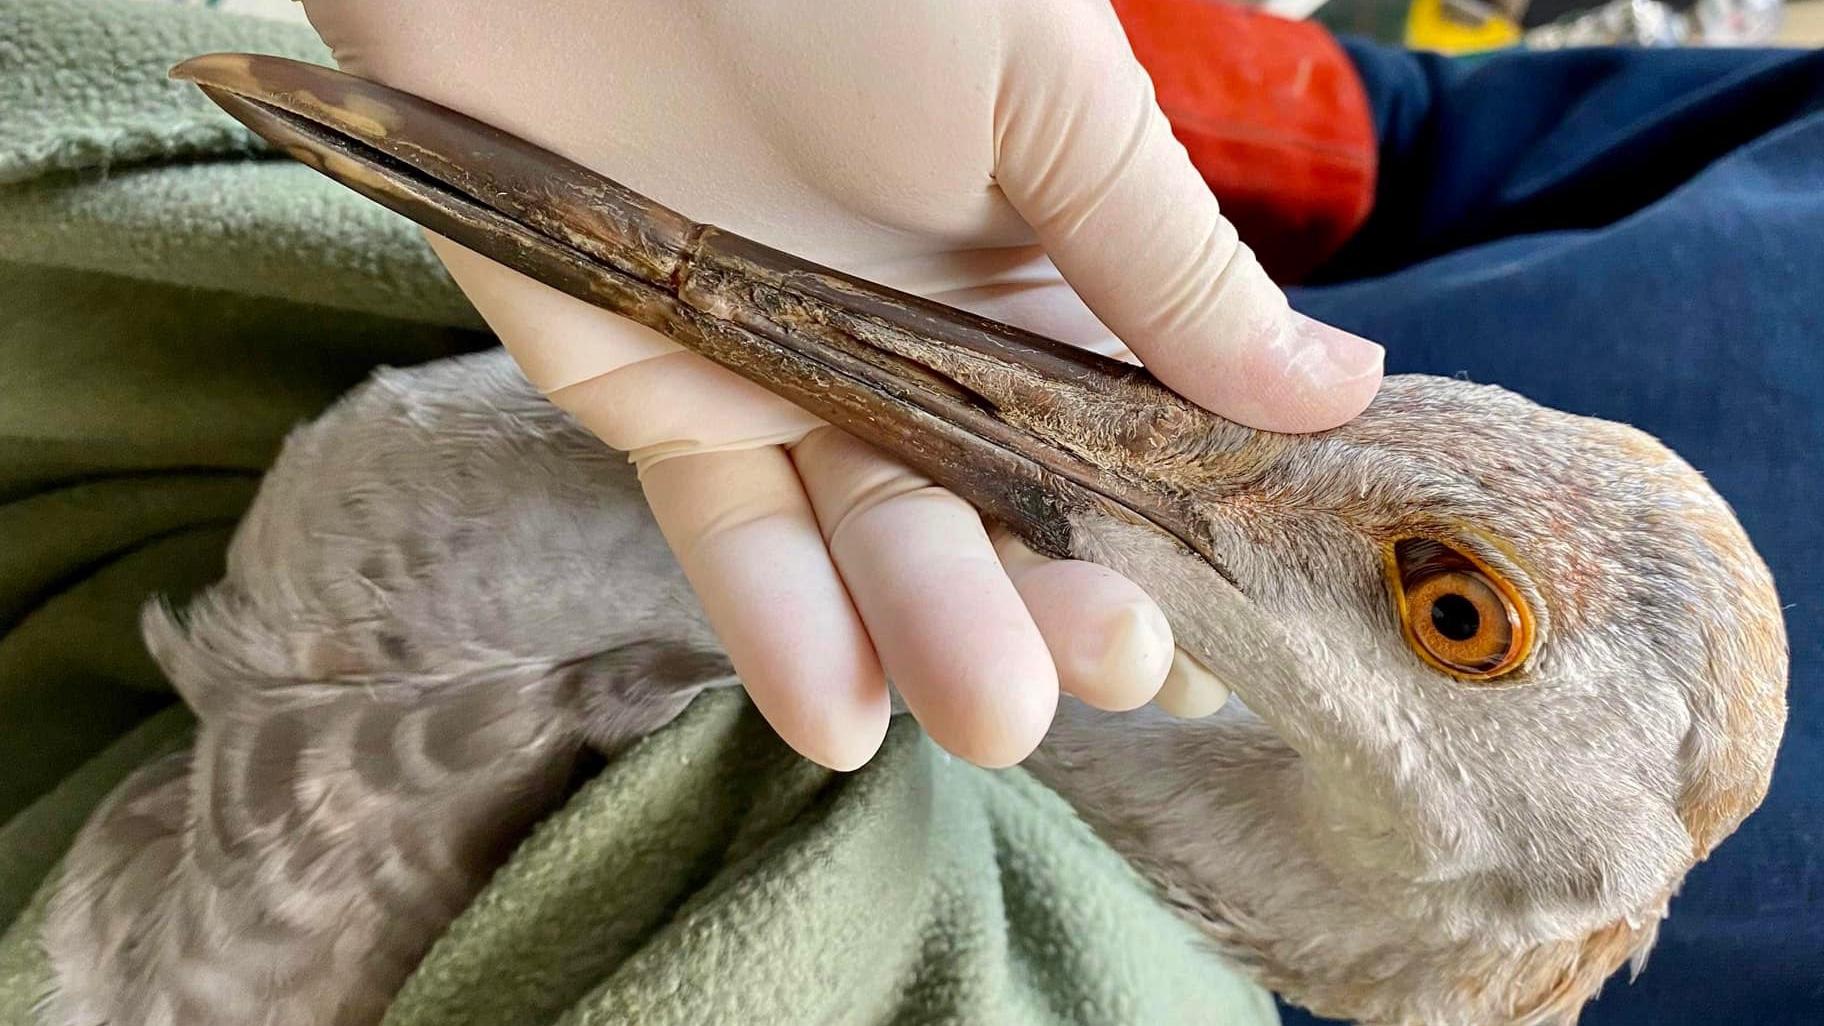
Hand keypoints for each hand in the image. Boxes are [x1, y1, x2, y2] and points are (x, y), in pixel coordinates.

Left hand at [300, 0, 1383, 769]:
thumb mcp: (1043, 86)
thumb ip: (1169, 261)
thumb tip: (1336, 392)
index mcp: (1040, 254)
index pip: (1130, 434)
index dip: (1179, 536)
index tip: (1220, 638)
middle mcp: (922, 332)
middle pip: (1006, 507)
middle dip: (1061, 600)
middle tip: (1109, 666)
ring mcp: (787, 372)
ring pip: (873, 537)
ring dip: (931, 635)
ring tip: (991, 712)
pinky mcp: (651, 395)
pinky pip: (727, 531)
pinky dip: (779, 627)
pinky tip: (840, 715)